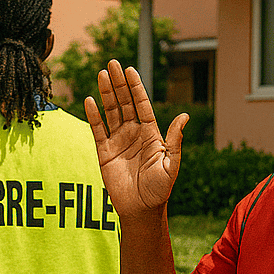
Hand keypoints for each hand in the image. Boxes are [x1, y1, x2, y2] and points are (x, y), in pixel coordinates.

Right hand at [84, 60, 188, 219]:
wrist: (141, 210)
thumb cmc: (160, 189)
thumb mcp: (171, 164)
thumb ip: (174, 140)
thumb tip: (184, 117)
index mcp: (151, 134)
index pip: (141, 105)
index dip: (136, 87)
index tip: (130, 71)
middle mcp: (133, 133)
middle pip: (125, 103)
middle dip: (118, 84)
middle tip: (112, 64)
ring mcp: (118, 141)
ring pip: (111, 112)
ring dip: (105, 94)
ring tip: (101, 74)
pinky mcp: (104, 153)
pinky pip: (97, 130)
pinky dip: (93, 116)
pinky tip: (89, 100)